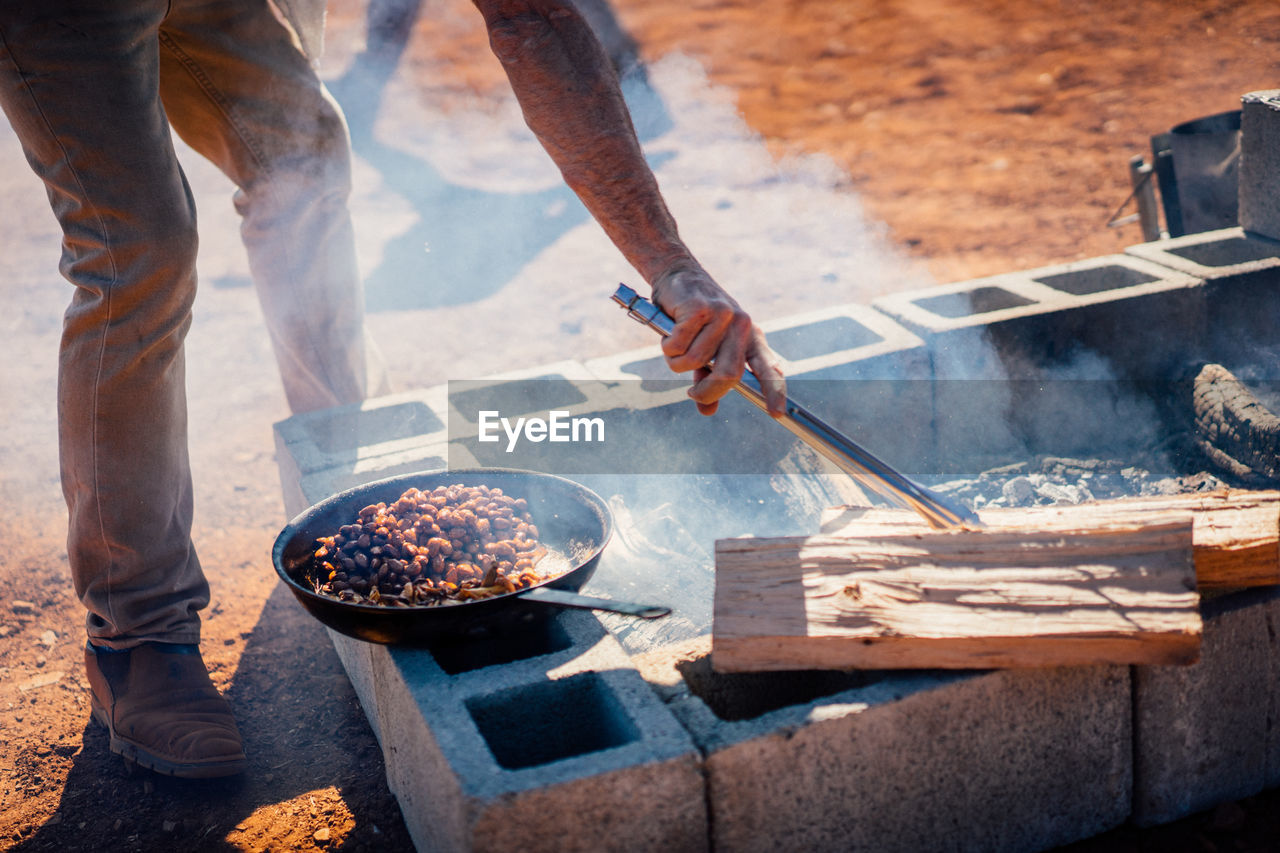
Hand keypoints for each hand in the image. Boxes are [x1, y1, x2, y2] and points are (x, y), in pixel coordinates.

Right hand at [650, 267, 785, 416]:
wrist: (677, 274)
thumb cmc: (693, 317)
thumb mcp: (706, 349)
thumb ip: (709, 379)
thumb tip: (707, 411)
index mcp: (751, 337)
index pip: (769, 368)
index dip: (774, 391)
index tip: (777, 413)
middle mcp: (742, 326)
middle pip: (729, 374)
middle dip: (707, 391)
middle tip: (693, 394)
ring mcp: (722, 315)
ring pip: (695, 361)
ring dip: (677, 361)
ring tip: (674, 346)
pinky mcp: (700, 308)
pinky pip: (678, 346)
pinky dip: (668, 346)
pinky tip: (669, 332)